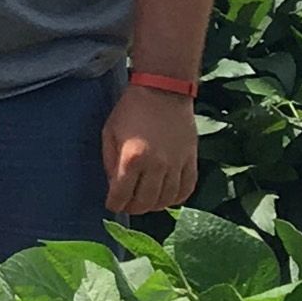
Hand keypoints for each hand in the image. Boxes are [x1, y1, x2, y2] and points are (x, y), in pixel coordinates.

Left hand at [104, 85, 199, 215]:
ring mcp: (177, 165)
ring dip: (153, 206)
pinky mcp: (192, 162)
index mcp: (132, 158)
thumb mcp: (109, 133)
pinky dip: (176, 199)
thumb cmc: (130, 110)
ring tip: (144, 202)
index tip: (111, 205)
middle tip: (126, 206)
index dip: (114, 204)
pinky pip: (187, 190)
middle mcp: (156, 166)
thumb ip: (110, 162)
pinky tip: (166, 197)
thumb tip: (114, 186)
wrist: (164, 92)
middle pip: (144, 202)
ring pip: (166, 200)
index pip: (122, 195)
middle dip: (132, 208)